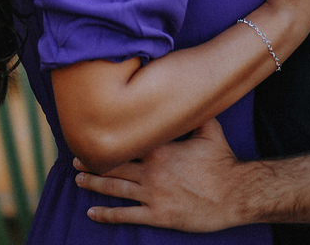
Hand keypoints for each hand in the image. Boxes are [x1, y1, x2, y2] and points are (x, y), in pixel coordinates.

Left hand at [76, 118, 246, 231]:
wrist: (235, 194)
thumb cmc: (223, 162)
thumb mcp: (210, 131)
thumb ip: (195, 115)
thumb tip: (192, 94)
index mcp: (160, 149)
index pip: (127, 141)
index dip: (108, 138)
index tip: (93, 134)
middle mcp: (151, 171)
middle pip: (114, 164)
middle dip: (92, 161)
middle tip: (75, 158)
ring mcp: (152, 195)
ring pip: (114, 188)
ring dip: (93, 183)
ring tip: (78, 179)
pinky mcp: (158, 215)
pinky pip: (126, 215)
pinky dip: (106, 214)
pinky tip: (92, 213)